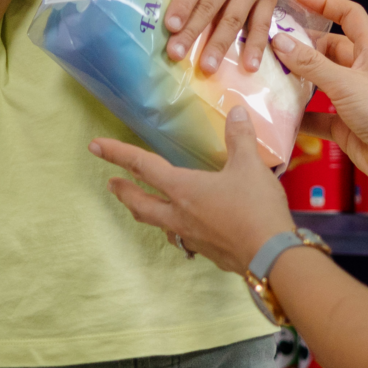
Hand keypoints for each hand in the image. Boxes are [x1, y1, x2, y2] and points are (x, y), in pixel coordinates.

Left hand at [90, 107, 292, 272]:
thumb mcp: (249, 166)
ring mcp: (191, 237)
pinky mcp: (207, 252)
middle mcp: (179, 214)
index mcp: (183, 189)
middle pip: (140, 203)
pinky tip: (184, 227)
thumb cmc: (255, 208)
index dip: (117, 153)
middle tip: (110, 184)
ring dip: (144, 212)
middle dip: (123, 192)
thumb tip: (236, 111)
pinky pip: (181, 238)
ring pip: (158, 223)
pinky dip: (174, 228)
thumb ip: (240, 138)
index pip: (142, 166)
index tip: (94, 146)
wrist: (272, 257)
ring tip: (140, 206)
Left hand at [157, 0, 296, 73]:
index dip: (183, 3)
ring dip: (221, 43)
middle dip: (193, 30)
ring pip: (234, 18)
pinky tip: (249, 66)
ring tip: (208, 67)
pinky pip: (262, 24)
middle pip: (211, 4)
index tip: (170, 24)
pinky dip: (257, 45)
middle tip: (176, 54)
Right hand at [274, 0, 367, 191]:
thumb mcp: (346, 82)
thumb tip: (279, 41)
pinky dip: (300, 115)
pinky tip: (279, 113)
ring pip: (320, 81)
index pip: (349, 15)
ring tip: (268, 75)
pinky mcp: (344, 124)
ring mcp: (352, 98)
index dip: (325, 3)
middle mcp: (361, 71)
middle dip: (302, 46)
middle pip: (327, 48)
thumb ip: (311, 63)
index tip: (296, 1)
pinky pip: (316, 115)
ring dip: (298, 80)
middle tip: (270, 45)